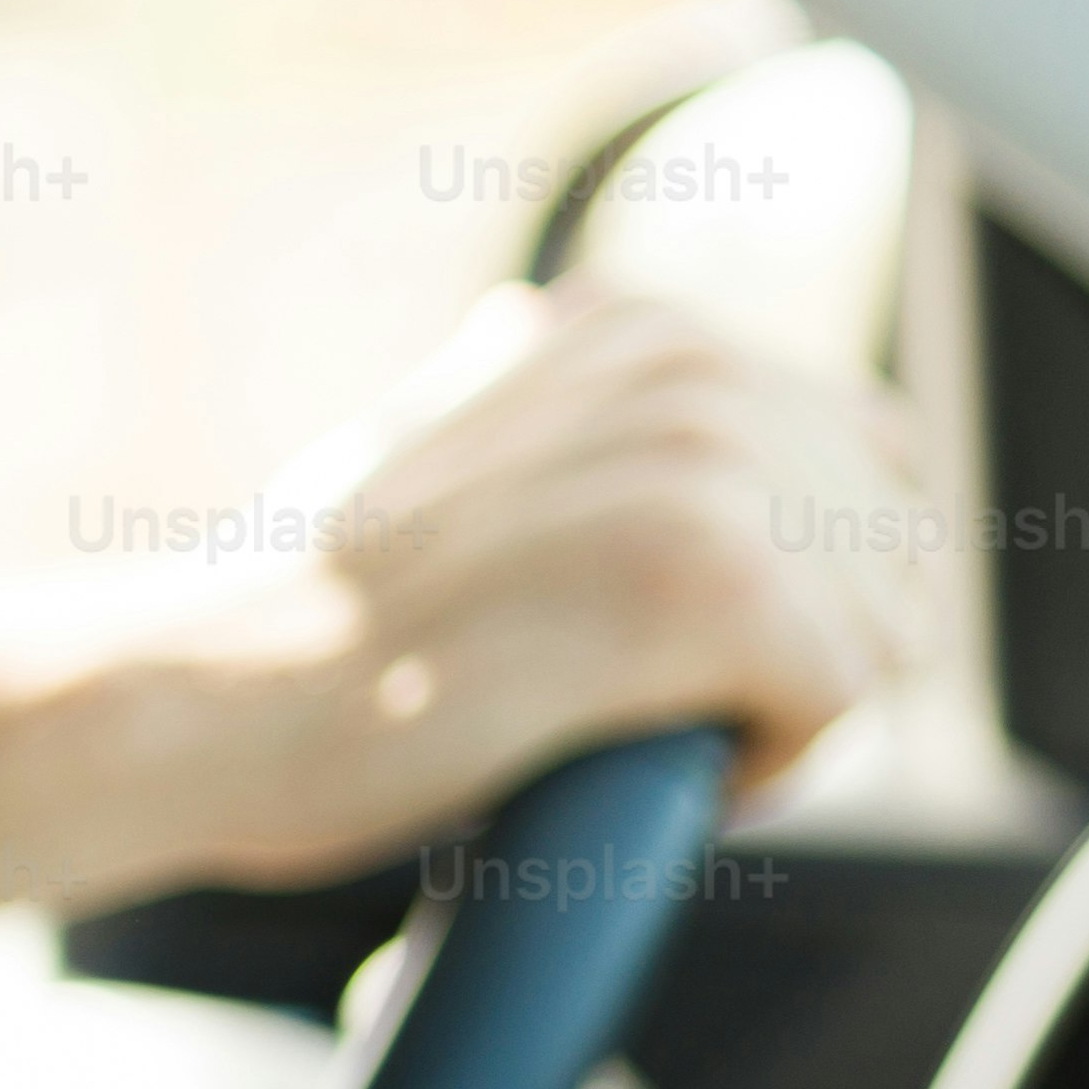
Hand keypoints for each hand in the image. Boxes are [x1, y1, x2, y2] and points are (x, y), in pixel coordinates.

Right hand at [0, 278, 940, 962]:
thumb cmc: (300, 629)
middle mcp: (690, 365)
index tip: (690, 656)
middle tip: (658, 715)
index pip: (869, 449)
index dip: (815, 581)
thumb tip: (584, 352)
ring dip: (782, 715)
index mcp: (645, 323)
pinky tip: (638, 762)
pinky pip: (840, 696)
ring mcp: (698, 467)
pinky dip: (766, 765)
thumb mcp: (444, 452)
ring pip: (879, 629)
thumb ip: (556, 406)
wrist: (191, 702)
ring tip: (628, 737)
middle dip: (812, 652)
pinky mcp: (703, 583)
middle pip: (896, 547)